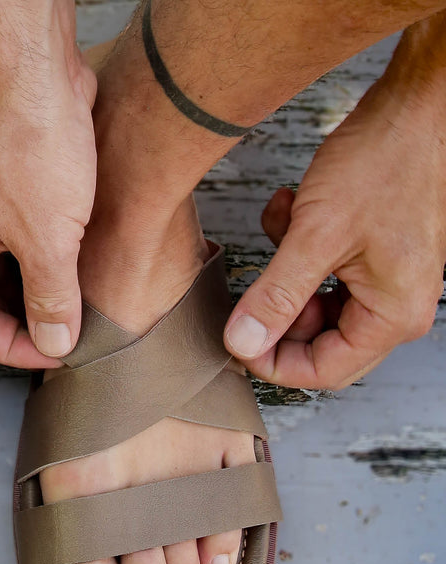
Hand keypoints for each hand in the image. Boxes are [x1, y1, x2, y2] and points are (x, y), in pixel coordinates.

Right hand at [0, 56, 97, 367]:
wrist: (28, 60)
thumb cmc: (26, 139)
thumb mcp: (48, 240)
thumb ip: (52, 299)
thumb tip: (54, 341)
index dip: (15, 348)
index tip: (53, 350)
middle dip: (24, 316)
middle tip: (64, 326)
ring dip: (30, 281)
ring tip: (70, 290)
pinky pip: (4, 229)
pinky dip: (31, 247)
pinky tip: (64, 248)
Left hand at [224, 53, 445, 389]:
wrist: (417, 100)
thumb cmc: (387, 157)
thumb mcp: (316, 235)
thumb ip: (276, 296)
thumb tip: (243, 343)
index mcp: (392, 313)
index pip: (323, 371)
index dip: (273, 364)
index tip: (237, 344)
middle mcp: (395, 303)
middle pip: (318, 343)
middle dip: (278, 315)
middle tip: (248, 292)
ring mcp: (385, 279)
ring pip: (313, 305)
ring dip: (284, 274)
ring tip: (284, 230)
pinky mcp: (371, 255)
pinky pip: (320, 272)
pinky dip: (298, 246)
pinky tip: (295, 209)